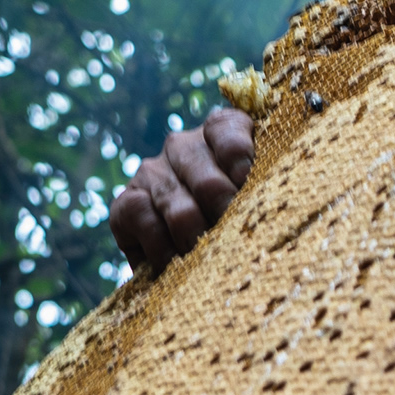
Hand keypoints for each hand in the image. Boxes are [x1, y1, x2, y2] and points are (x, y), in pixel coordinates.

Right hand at [109, 105, 254, 272]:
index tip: (247, 184)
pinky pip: (141, 217)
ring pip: (177, 206)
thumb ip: (264, 190)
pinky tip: (176, 263)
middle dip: (224, 216)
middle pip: (207, 180)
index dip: (239, 158)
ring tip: (210, 260)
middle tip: (237, 243)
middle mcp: (182, 146)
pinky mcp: (125, 202)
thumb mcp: (257, 198)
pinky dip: (161, 247)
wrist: (192, 259)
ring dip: (196, 240)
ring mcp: (152, 172)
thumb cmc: (240, 222)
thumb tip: (268, 210)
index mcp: (220, 134)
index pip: (226, 130)